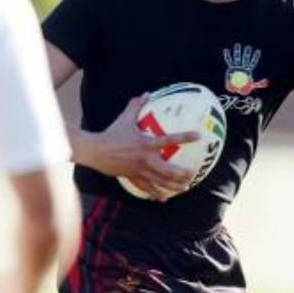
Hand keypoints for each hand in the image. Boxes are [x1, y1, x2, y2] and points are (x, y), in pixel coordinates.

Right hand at [77, 94, 199, 200]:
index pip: (169, 139)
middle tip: (193, 174)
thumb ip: (136, 105)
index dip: (185, 137)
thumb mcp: (124, 117)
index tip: (198, 136)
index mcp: (146, 143)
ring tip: (184, 188)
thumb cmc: (111, 133)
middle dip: (182, 174)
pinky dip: (155, 193)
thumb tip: (147, 93)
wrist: (95, 151)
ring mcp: (139, 170)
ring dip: (173, 186)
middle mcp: (145, 159)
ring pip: (160, 182)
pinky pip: (146, 188)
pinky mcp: (132, 177)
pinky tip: (163, 199)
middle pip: (168, 170)